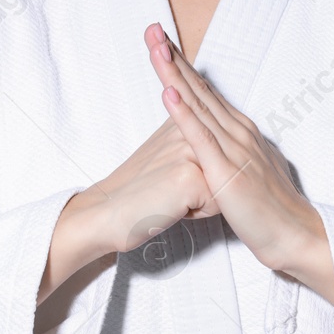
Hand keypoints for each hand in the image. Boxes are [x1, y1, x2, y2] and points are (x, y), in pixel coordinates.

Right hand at [39, 114, 223, 305]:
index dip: (200, 175)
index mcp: (184, 120)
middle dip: (206, 187)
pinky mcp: (191, 176)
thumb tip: (220, 144)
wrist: (108, 211)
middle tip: (169, 187)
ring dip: (203, 199)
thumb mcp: (166, 153)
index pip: (221, 152)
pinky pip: (218, 204)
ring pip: (225, 186)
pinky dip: (198, 213)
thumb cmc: (139, 189)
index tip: (170, 176)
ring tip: (172, 195)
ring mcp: (192, 151)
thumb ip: (191, 142)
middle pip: (226, 169)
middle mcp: (190, 129)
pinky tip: (172, 205)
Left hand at [145, 23, 333, 306]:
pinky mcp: (227, 171)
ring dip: (174, 75)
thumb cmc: (270, 211)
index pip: (205, 92)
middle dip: (173, 58)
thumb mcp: (249, 172)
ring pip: (198, 105)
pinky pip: (202, 138)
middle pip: (199, 89)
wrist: (294, 235)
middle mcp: (239, 132)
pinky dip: (185, 114)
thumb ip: (234, 153)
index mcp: (241, 131)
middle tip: (151, 29)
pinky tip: (170, 94)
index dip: (182, 66)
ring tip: (155, 49)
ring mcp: (234, 149)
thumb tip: (219, 146)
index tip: (161, 43)